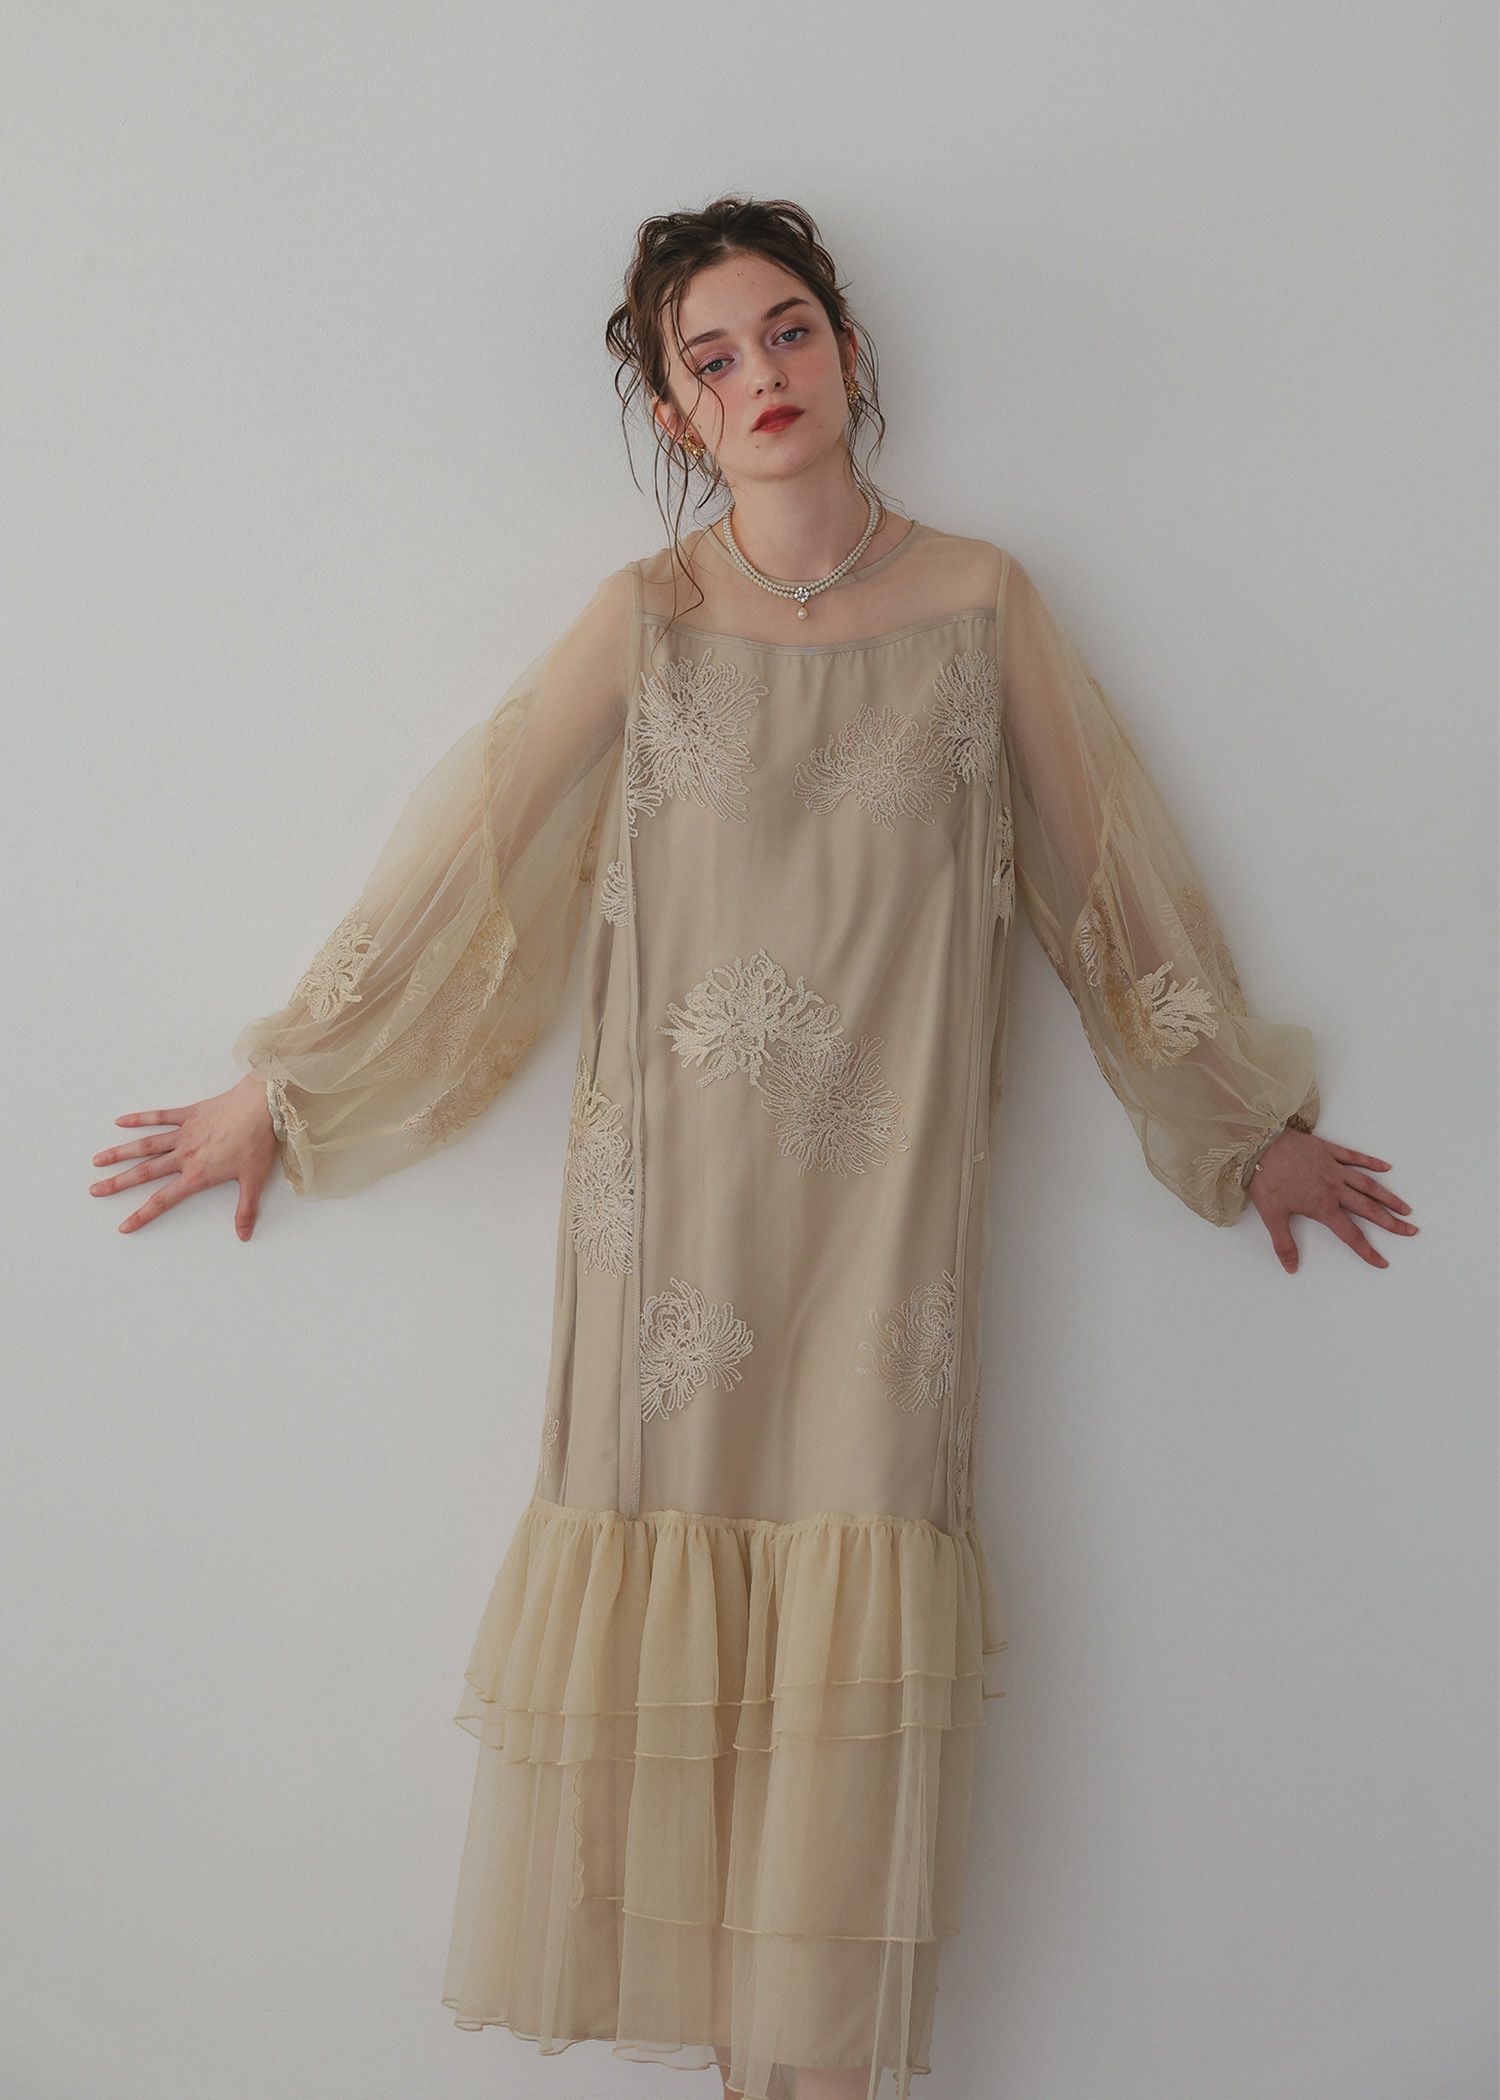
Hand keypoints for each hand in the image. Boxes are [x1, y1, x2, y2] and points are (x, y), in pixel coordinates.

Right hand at [90, 1075, 280, 1238]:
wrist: (261, 1108)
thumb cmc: (258, 1143)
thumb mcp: (254, 1181)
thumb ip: (246, 1210)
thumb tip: (243, 1235)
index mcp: (197, 1175)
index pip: (163, 1200)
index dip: (142, 1215)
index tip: (124, 1225)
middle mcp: (184, 1155)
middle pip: (144, 1172)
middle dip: (118, 1183)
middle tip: (95, 1190)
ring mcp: (184, 1133)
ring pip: (145, 1146)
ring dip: (120, 1153)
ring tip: (98, 1160)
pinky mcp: (188, 1114)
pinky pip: (159, 1117)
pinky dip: (139, 1119)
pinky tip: (121, 1122)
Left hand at [1248, 1127, 1416, 1272]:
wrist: (1260, 1144)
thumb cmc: (1265, 1179)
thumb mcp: (1271, 1215)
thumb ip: (1284, 1244)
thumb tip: (1291, 1268)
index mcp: (1322, 1206)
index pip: (1350, 1234)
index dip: (1367, 1250)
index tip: (1382, 1262)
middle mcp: (1334, 1188)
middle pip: (1369, 1209)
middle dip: (1391, 1223)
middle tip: (1411, 1231)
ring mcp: (1334, 1168)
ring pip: (1368, 1185)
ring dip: (1388, 1197)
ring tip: (1405, 1208)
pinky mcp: (1328, 1150)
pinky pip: (1355, 1157)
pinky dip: (1372, 1162)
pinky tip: (1386, 1168)